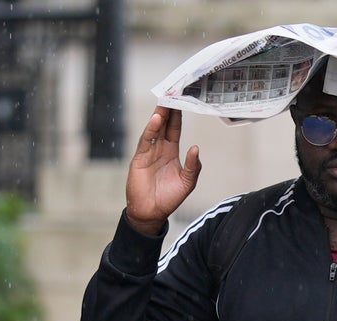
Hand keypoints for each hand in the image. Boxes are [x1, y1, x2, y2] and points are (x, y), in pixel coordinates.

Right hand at [125, 107, 201, 235]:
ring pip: (155, 130)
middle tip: (172, 93)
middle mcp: (160, 149)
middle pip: (164, 125)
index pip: (175, 129)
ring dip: (159, 116)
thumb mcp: (187, 182)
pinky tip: (155, 120)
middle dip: (168, 110)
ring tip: (164, 101)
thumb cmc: (169, 198)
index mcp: (172, 152)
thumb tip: (196, 148)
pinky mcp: (139, 159)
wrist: (151, 212)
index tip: (182, 101)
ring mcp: (148, 152)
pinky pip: (146, 142)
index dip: (178, 116)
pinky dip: (150, 130)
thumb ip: (194, 166)